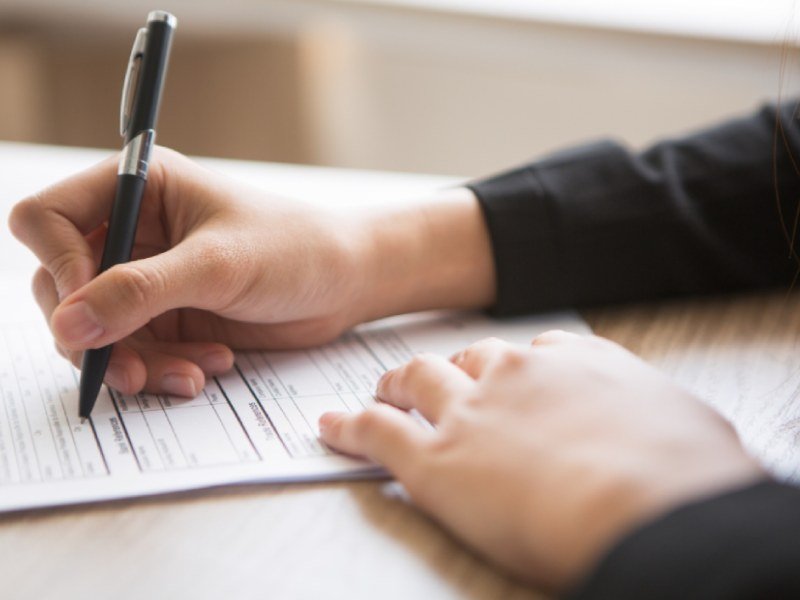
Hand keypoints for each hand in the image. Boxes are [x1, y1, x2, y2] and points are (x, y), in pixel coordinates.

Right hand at [8, 148, 493, 396]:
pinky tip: (208, 367)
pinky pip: (135, 352)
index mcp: (138, 188)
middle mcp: (133, 231)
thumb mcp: (219, 266)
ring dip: (134, 362)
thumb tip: (67, 323)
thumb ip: (141, 291)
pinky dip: (162, 369)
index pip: (47, 219)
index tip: (89, 310)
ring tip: (190, 374)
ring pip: (96, 330)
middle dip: (96, 333)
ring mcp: (147, 278)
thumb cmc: (296, 249)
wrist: (345, 283)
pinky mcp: (168, 316)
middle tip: (129, 368)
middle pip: (61, 285)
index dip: (58, 266)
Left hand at [319, 331, 763, 591]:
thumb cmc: (680, 475)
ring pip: (417, 379)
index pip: (534, 350)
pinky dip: (348, 427)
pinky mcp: (434, 460)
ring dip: (396, 383)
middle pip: (469, 357)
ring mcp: (471, 412)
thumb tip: (669, 436)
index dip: (514, 364)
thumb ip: (661, 421)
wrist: (643, 504)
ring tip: (383, 390)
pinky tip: (328, 426)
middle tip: (435, 379)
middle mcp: (517, 375)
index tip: (506, 373)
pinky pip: (376, 432)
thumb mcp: (690, 429)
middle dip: (450, 366)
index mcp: (577, 363)